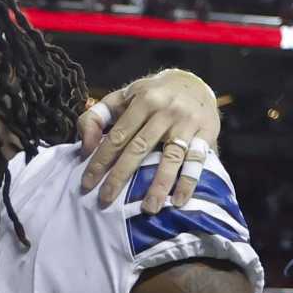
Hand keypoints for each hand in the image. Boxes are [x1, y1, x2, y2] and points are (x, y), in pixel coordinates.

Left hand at [76, 68, 220, 211]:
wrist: (193, 84)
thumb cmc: (150, 97)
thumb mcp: (122, 98)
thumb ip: (96, 117)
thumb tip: (85, 146)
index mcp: (143, 100)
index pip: (117, 136)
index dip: (100, 160)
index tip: (87, 183)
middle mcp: (165, 110)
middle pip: (139, 148)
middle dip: (120, 176)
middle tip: (106, 200)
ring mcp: (187, 123)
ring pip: (170, 157)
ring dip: (159, 185)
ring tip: (148, 209)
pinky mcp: (206, 134)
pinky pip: (197, 162)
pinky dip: (188, 182)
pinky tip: (179, 201)